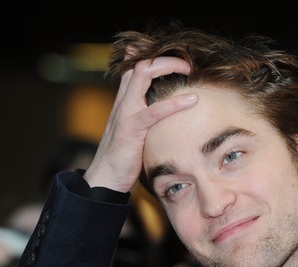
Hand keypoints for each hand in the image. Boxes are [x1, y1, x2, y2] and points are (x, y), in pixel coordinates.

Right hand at [84, 57, 197, 192]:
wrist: (105, 178)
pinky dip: (174, 103)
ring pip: (143, 74)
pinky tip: (191, 100)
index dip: (154, 58)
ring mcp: (126, 113)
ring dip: (168, 67)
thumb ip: (146, 121)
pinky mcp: (132, 129)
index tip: (177, 60)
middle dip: (165, 58)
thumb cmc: (123, 158)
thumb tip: (163, 118)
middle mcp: (123, 102)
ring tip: (189, 69)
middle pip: (140, 64)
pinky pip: (153, 111)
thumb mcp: (134, 134)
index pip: (135, 68)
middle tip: (187, 63)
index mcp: (124, 102)